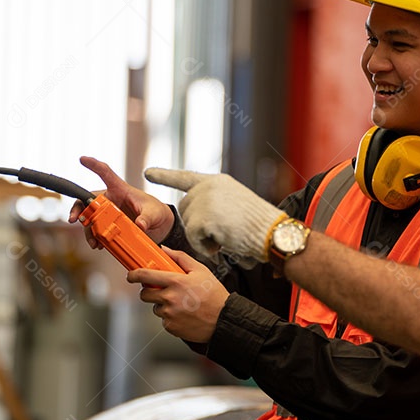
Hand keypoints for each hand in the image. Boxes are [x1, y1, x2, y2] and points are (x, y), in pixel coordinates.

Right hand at [69, 156, 174, 246]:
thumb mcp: (154, 213)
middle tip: (75, 219)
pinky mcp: (110, 227)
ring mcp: (109, 214)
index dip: (94, 165)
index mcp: (121, 190)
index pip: (106, 174)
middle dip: (79, 209)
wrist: (161, 228)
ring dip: (88, 230)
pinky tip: (98, 245)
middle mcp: (111, 200)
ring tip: (93, 242)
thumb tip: (140, 225)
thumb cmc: (157, 213)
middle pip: (89, 200)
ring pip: (90, 219)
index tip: (82, 159)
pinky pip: (97, 231)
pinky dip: (95, 238)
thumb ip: (147, 218)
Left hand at [133, 249, 228, 342]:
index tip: (131, 275)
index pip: (145, 276)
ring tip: (180, 304)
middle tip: (160, 290)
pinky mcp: (171, 327)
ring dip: (162, 305)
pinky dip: (170, 317)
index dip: (134, 275)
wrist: (224, 319)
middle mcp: (169, 298)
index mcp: (176, 281)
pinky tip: (184, 314)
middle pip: (144, 294)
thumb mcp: (201, 270)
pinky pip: (163, 320)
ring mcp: (169, 314)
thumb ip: (180, 258)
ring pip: (155, 308)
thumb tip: (164, 250)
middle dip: (149, 291)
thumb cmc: (214, 294)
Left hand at [145, 168, 283, 264]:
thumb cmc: (260, 225)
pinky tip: (222, 245)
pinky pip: (193, 238)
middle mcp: (207, 187)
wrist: (272, 233)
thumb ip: (215, 204)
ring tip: (227, 238)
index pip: (185, 177)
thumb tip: (196, 219)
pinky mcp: (202, 217)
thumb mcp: (236, 204)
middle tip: (222, 235)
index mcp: (217, 181)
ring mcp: (204, 200)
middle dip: (197, 226)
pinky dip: (205, 247)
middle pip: (186, 209)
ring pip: (189, 225)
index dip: (165, 176)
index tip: (147, 172)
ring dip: (204, 238)